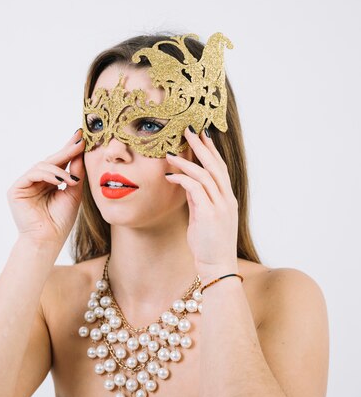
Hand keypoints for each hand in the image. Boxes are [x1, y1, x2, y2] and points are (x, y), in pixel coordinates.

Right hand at [7, 129, 85, 244]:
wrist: (47, 241)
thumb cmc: (60, 222)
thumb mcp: (73, 193)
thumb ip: (75, 173)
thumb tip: (81, 152)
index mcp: (49, 183)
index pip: (60, 163)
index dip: (70, 150)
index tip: (82, 137)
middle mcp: (36, 181)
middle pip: (51, 161)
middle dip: (66, 150)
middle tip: (80, 140)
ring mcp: (25, 184)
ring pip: (42, 165)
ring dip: (59, 169)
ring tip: (72, 180)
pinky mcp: (16, 189)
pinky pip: (32, 173)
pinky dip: (48, 175)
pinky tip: (60, 180)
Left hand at [164, 125, 238, 280]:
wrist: (217, 266)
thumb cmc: (209, 243)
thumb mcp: (203, 216)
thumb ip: (198, 199)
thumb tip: (186, 183)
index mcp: (227, 198)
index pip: (220, 168)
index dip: (211, 150)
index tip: (202, 135)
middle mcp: (226, 199)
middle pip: (215, 165)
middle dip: (202, 146)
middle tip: (189, 130)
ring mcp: (220, 206)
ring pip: (206, 175)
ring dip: (188, 161)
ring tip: (171, 152)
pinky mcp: (209, 214)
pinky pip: (195, 190)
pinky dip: (182, 179)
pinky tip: (170, 175)